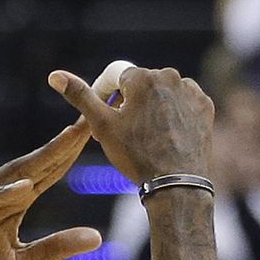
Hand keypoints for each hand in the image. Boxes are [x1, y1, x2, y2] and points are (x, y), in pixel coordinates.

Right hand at [0, 121, 100, 259]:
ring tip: (67, 143)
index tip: (97, 132)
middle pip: (31, 165)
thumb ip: (55, 248)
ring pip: (7, 177)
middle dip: (61, 143)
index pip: (46, 173)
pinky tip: (24, 189)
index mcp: (8, 203)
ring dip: (37, 160)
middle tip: (90, 119)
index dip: (70, 153)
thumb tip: (98, 237)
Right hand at [48, 67, 213, 184]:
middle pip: (139, 85)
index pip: (115, 77)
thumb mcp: (102, 127)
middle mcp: (169, 76)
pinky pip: (182, 104)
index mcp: (142, 77)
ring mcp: (190, 90)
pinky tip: (165, 137)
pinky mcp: (204, 106)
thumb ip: (81, 97)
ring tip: (144, 139)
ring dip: (150, 109)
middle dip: (127, 104)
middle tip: (121, 135)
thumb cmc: (135, 156)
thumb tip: (54, 75)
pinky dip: (172, 115)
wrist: (176, 184)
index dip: (104, 96)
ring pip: (161, 94)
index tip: (102, 120)